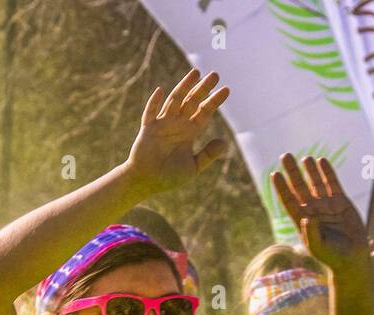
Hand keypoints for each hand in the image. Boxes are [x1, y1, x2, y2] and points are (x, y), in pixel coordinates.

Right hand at [126, 68, 229, 193]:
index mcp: (189, 132)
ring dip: (184, 87)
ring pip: (175, 101)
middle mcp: (177, 124)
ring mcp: (162, 124)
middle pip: (192, 102)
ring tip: (195, 73)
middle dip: (203, 88)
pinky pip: (150, 114)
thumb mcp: (193, 167)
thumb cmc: (169, 176)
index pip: (204, 112)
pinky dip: (154, 103)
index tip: (227, 89)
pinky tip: (161, 91)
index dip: (215, 101)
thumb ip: (208, 155)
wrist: (146, 182)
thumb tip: (225, 142)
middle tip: (215, 75)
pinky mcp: (148, 129)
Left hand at [271, 154, 370, 273]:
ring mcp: (326, 205)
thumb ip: (312, 233)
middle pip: (299, 187)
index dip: (282, 188)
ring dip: (309, 170)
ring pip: (315, 183)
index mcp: (302, 220)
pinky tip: (321, 161)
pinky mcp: (341, 202)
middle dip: (292, 172)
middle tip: (285, 156)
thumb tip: (307, 217)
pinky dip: (327, 172)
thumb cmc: (332, 256)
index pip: (289, 200)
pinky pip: (332, 183)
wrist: (352, 257)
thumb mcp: (318, 247)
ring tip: (304, 157)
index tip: (275, 174)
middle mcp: (312, 210)